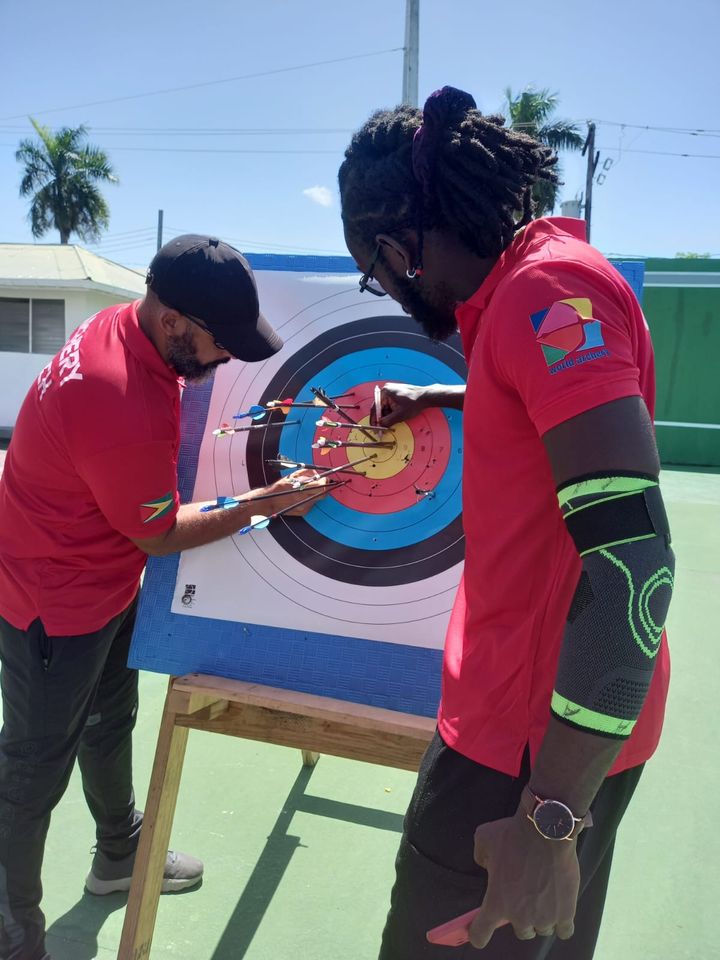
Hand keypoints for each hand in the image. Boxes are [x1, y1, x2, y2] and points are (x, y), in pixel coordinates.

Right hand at [254, 469, 328, 516]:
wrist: (270, 501)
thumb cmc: (280, 487)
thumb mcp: (292, 476)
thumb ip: (306, 473)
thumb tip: (317, 472)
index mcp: (301, 488)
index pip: (320, 485)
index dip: (325, 481)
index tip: (326, 478)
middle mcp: (304, 499)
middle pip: (323, 494)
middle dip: (325, 488)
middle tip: (323, 483)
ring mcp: (305, 507)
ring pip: (318, 499)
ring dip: (317, 493)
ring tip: (310, 489)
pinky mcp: (304, 512)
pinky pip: (312, 503)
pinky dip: (311, 498)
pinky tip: (304, 496)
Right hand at [373, 383, 429, 427]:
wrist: (426, 397)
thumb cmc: (414, 403)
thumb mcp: (399, 415)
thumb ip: (387, 421)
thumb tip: (379, 426)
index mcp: (385, 392)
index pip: (375, 407)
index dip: (374, 418)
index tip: (373, 427)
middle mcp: (387, 390)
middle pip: (380, 407)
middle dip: (382, 418)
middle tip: (382, 428)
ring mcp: (392, 391)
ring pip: (386, 407)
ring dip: (388, 416)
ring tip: (390, 424)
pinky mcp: (397, 394)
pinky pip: (391, 404)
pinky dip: (392, 412)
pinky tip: (395, 418)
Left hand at [469, 811, 579, 947]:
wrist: (546, 830)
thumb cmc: (513, 834)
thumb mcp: (484, 839)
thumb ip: (482, 857)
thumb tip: (488, 866)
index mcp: (496, 902)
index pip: (480, 933)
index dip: (478, 934)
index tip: (479, 933)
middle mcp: (519, 917)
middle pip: (521, 931)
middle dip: (521, 916)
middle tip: (525, 896)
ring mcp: (544, 918)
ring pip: (542, 929)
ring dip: (541, 917)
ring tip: (544, 895)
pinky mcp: (566, 913)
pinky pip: (564, 931)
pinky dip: (562, 923)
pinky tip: (560, 910)